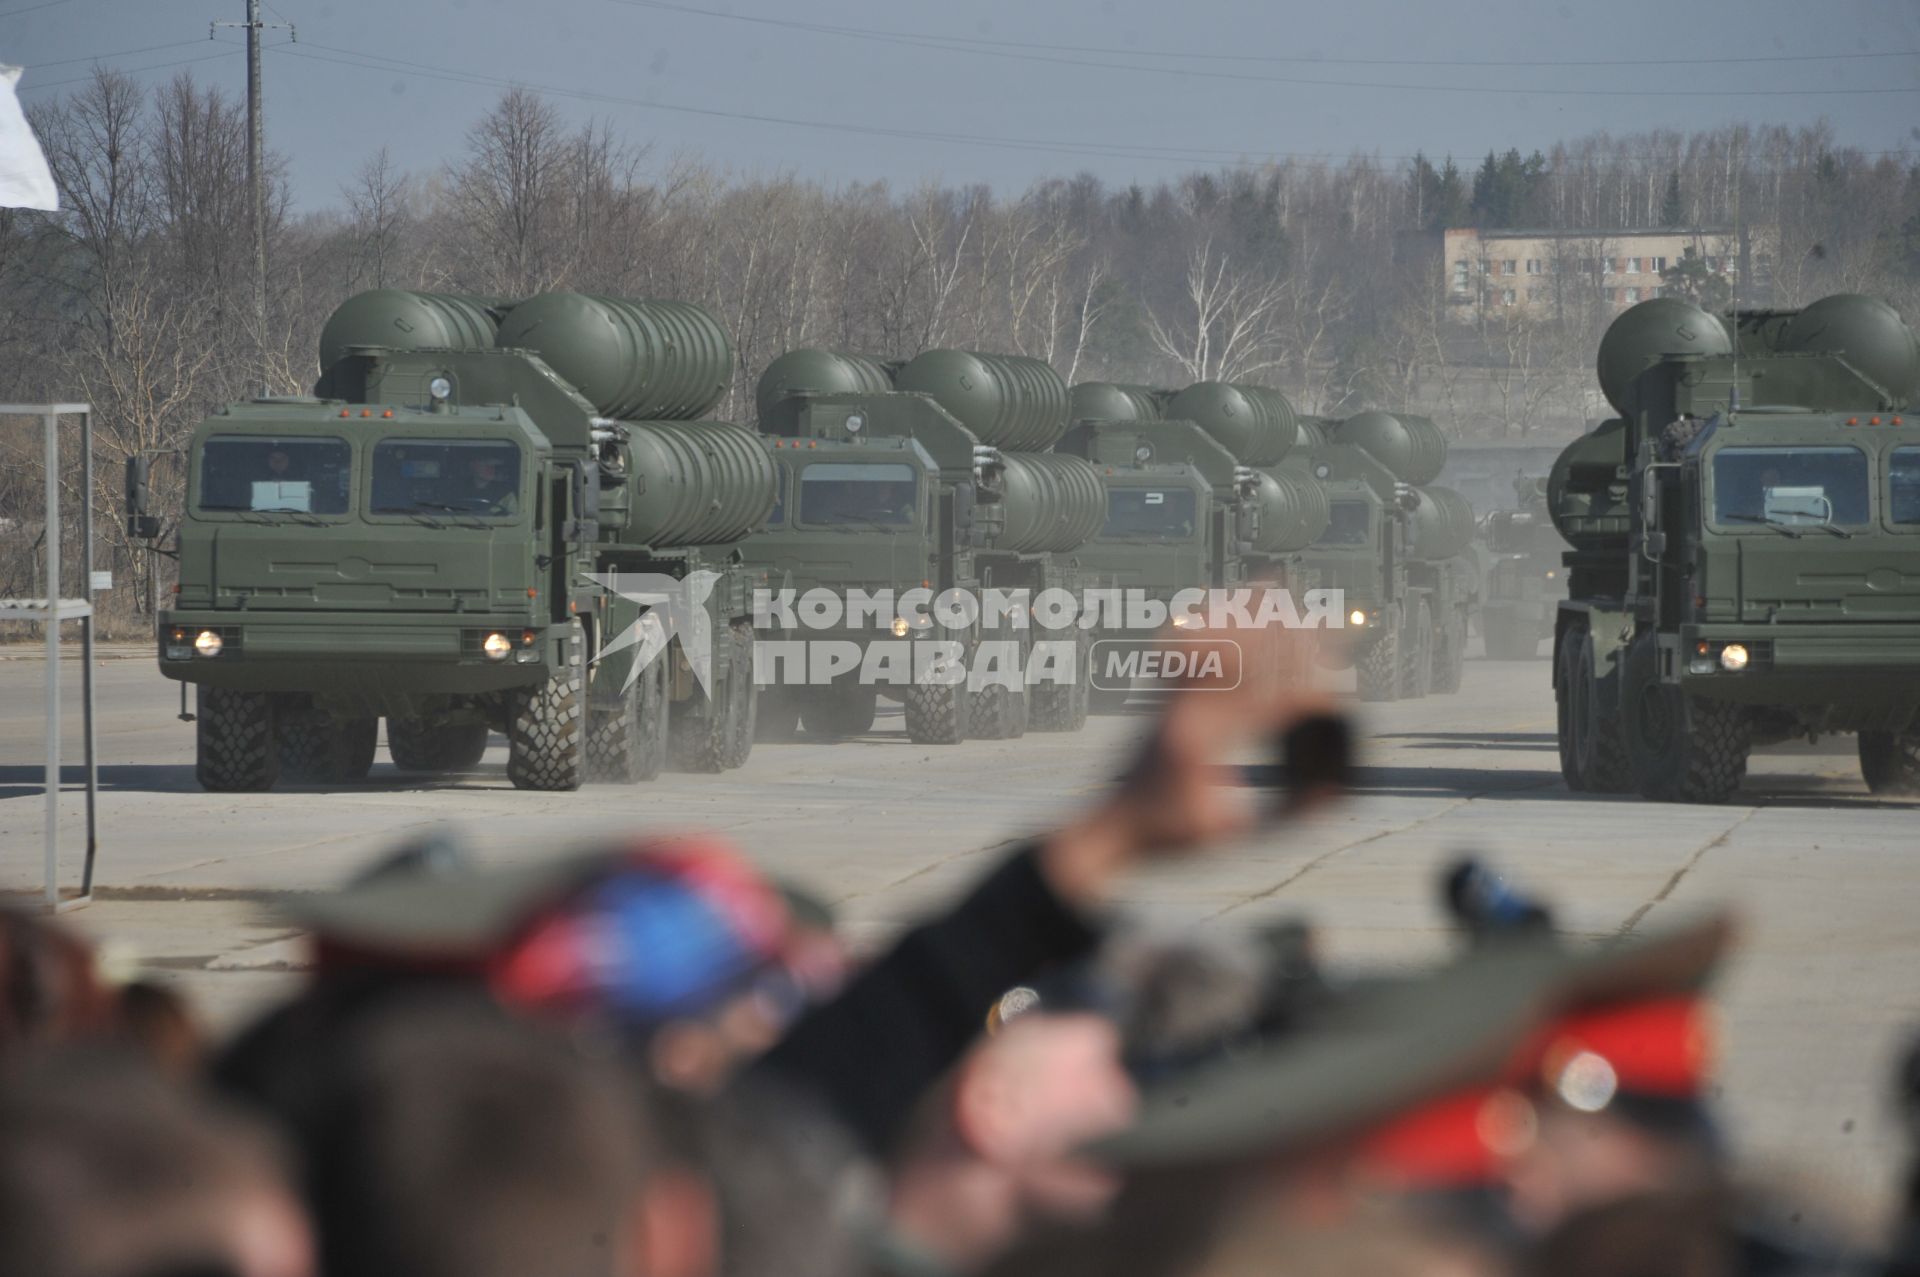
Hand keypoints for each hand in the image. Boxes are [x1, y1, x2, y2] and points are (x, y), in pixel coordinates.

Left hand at [1039, 603, 1344, 904]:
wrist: (1107, 830)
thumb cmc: (1166, 838)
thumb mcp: (1229, 835)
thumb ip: (1281, 816)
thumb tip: (1332, 794)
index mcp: (1199, 743)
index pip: (1263, 705)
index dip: (1306, 697)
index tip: (1338, 696)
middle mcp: (1179, 711)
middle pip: (1241, 660)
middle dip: (1286, 640)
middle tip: (1323, 623)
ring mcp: (1163, 701)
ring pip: (1209, 642)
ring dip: (1243, 613)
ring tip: (1272, 582)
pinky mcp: (1154, 699)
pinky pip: (1178, 649)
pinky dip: (1204, 622)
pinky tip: (1219, 601)